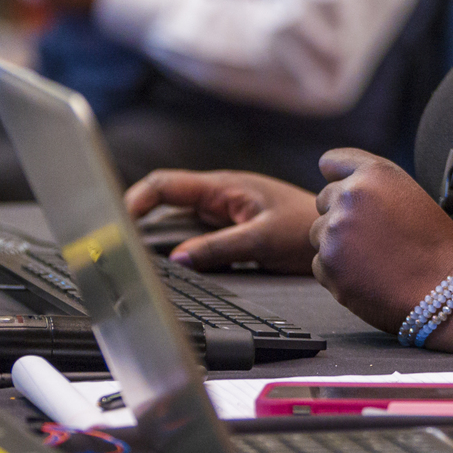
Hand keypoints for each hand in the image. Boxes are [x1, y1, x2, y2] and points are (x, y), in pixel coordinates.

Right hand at [124, 169, 318, 274]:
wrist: (336, 231)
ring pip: (176, 223)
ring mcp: (221, 214)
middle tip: (117, 248)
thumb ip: (219, 247)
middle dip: (137, 221)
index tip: (117, 222)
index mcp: (221, 187)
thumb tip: (177, 258)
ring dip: (155, 239)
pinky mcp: (228, 231)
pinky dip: (175, 249)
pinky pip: (192, 237)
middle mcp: (216, 197)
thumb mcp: (261, 238)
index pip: (166, 185)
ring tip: (132, 260)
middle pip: (164, 204)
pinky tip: (165, 268)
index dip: (136, 200)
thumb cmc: (305, 226)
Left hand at [308, 149, 452, 332]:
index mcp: (374, 173)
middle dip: (341, 216)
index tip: (347, 194)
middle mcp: (349, 196)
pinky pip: (320, 265)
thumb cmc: (437, 246)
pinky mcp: (327, 265)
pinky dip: (338, 273)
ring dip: (338, 245)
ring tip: (375, 259)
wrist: (447, 292)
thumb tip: (335, 185)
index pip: (331, 162)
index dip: (339, 179)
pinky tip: (369, 278)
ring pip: (319, 234)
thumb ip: (374, 186)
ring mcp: (334, 231)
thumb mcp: (411, 196)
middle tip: (373, 237)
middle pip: (324, 200)